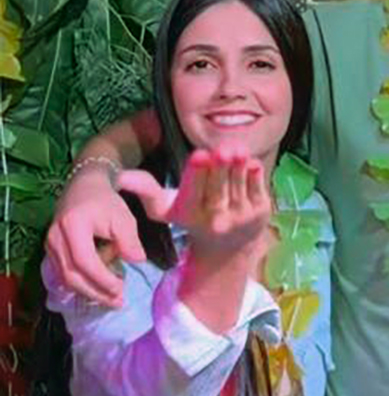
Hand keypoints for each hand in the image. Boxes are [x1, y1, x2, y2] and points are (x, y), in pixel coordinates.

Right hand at [46, 168, 145, 306]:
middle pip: (72, 275)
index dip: (102, 279)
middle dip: (95, 292)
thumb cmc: (106, 201)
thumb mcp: (124, 218)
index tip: (121, 288)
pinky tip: (98, 290)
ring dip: (89, 292)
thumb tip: (137, 261)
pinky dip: (81, 285)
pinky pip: (63, 274)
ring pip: (66, 278)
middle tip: (117, 302)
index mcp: (73, 225)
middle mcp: (55, 237)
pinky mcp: (51, 250)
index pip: (84, 261)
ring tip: (111, 300)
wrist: (84, 186)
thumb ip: (129, 241)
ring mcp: (50, 244)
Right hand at [118, 145, 271, 261]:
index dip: (197, 173)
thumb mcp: (165, 208)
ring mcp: (239, 217)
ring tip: (237, 150)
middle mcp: (215, 219)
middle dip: (220, 169)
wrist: (227, 246)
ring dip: (239, 167)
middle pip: (217, 189)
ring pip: (238, 186)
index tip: (199, 155)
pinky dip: (255, 175)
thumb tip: (120, 177)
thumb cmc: (192, 217)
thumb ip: (145, 191)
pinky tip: (251, 162)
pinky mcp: (260, 213)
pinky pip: (257, 189)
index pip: (192, 191)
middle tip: (221, 150)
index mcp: (190, 213)